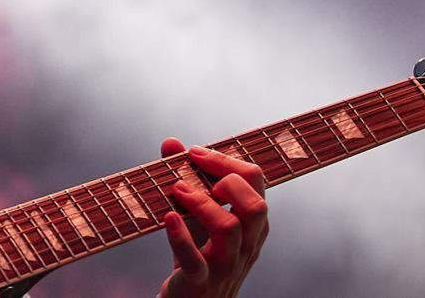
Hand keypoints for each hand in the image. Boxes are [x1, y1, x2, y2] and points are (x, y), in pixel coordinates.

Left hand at [155, 138, 267, 297]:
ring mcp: (225, 266)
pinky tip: (168, 218)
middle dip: (226, 179)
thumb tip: (171, 142)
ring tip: (177, 190)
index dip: (227, 160)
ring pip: (230, 229)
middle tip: (194, 173)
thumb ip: (187, 179)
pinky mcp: (200, 282)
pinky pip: (195, 261)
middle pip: (255, 205)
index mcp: (251, 225)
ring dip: (201, 202)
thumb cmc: (198, 255)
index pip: (256, 182)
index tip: (196, 153)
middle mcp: (245, 245)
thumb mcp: (196, 216)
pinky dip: (181, 237)